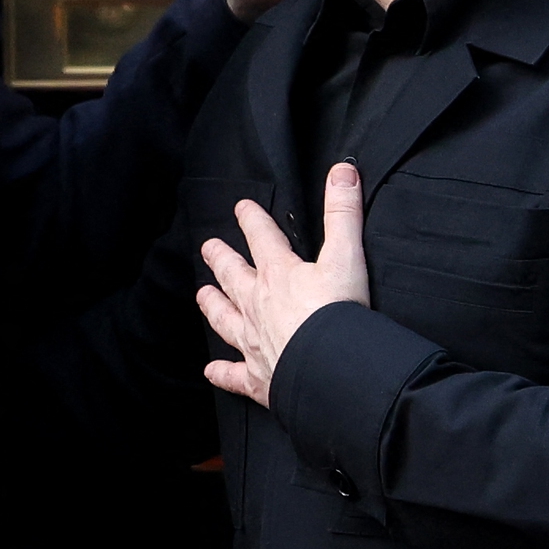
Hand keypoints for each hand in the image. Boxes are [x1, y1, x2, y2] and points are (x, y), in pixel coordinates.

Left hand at [198, 161, 369, 406]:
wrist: (330, 368)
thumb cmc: (338, 313)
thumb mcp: (346, 255)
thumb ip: (343, 212)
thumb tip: (343, 171)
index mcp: (279, 274)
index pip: (262, 238)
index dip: (252, 220)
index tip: (241, 207)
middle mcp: (258, 306)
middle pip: (234, 276)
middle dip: (221, 260)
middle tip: (208, 247)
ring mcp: (255, 342)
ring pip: (226, 319)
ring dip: (214, 306)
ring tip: (202, 294)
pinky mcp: (260, 378)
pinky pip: (235, 375)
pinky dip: (222, 373)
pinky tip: (212, 371)